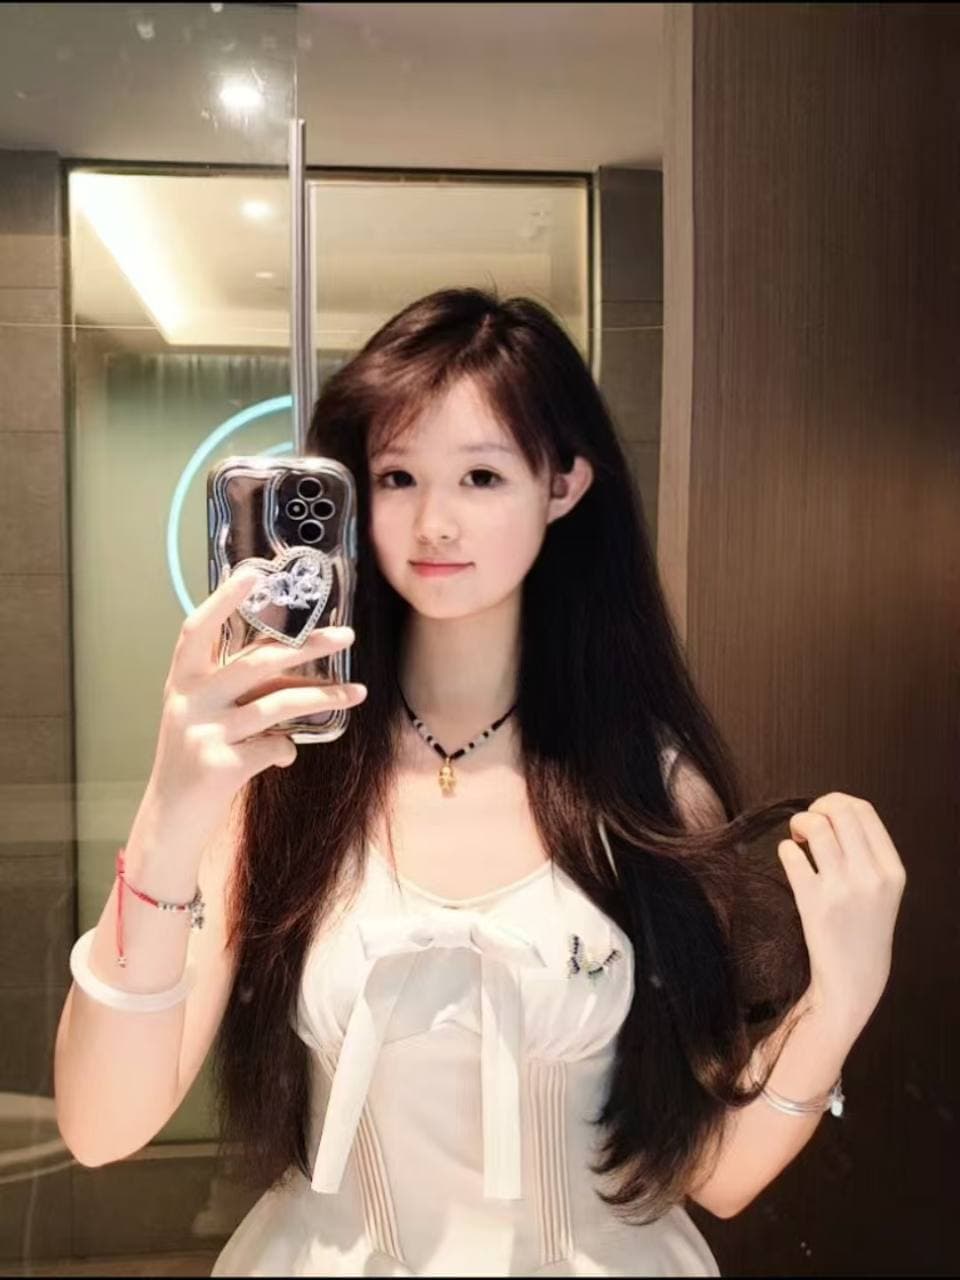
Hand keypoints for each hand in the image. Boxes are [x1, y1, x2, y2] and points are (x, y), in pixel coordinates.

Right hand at [141, 566, 365, 861]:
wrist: (170, 819)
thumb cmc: (194, 758)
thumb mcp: (202, 716)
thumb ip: (235, 690)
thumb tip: (297, 669)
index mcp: (181, 682)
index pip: (196, 629)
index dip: (223, 600)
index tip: (253, 572)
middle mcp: (188, 702)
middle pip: (256, 662)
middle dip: (308, 646)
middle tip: (347, 635)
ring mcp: (203, 734)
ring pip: (277, 704)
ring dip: (324, 697)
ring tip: (357, 693)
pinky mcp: (220, 767)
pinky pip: (276, 747)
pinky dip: (288, 750)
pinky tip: (285, 755)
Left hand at [778, 792, 906, 1043]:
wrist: (853, 980)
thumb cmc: (862, 928)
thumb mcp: (881, 889)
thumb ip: (866, 851)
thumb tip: (830, 810)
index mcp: (892, 869)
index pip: (864, 810)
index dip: (837, 801)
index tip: (824, 812)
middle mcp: (871, 876)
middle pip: (839, 811)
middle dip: (816, 808)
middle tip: (806, 826)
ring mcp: (842, 889)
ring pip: (815, 827)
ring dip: (798, 824)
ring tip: (796, 840)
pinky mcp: (813, 903)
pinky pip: (791, 855)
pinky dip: (786, 850)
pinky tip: (791, 859)